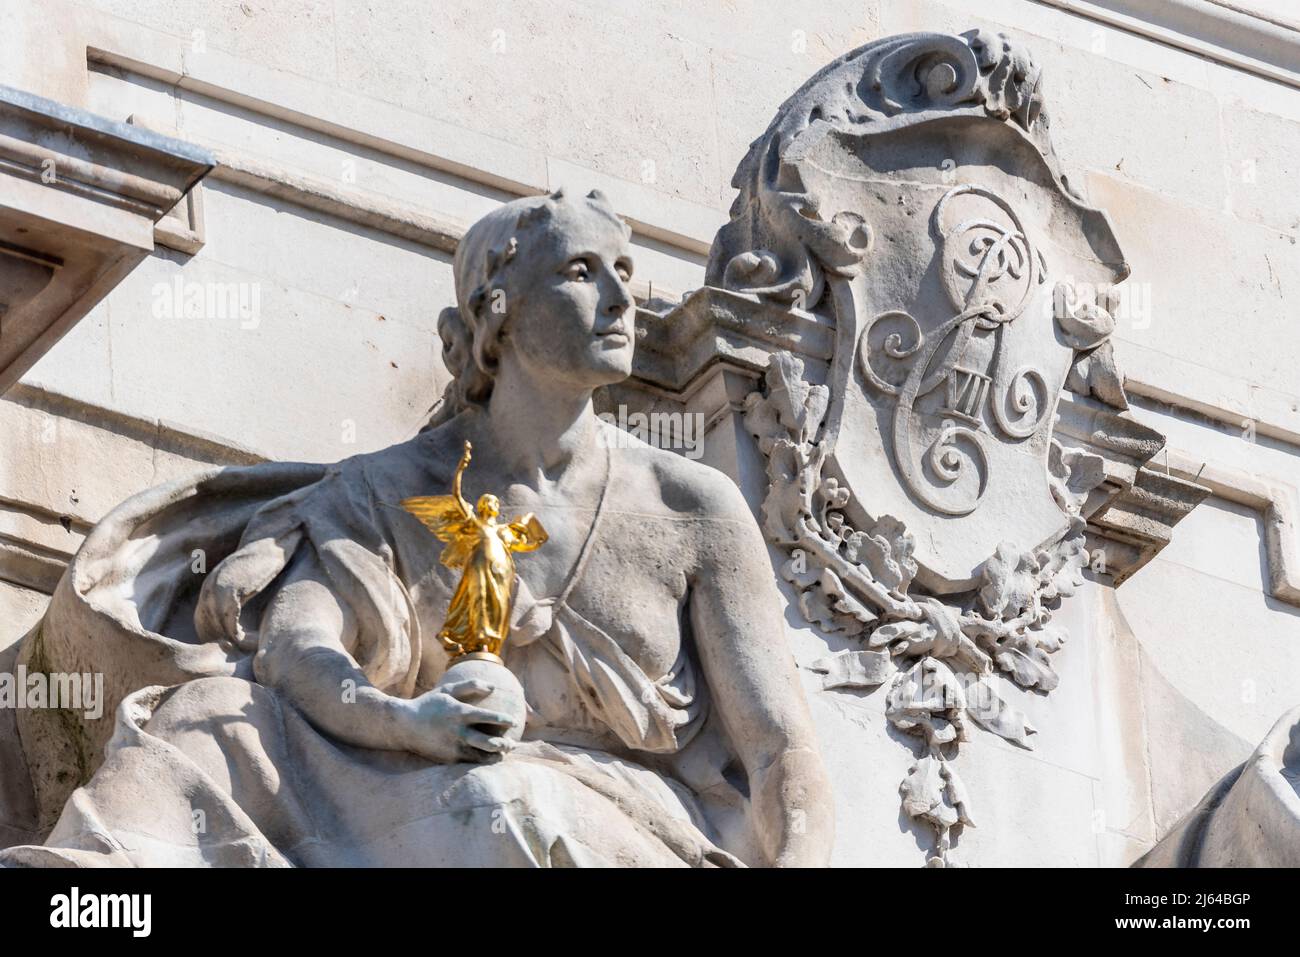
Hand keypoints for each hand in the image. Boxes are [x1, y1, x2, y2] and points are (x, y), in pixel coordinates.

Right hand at [397, 678, 516, 763]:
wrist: (404, 726)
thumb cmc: (428, 704)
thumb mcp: (448, 690)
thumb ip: (471, 685)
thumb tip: (493, 686)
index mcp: (459, 713)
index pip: (487, 717)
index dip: (503, 720)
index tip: (514, 721)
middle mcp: (457, 732)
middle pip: (488, 742)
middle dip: (504, 744)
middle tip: (512, 744)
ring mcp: (452, 747)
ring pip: (480, 756)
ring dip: (495, 756)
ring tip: (503, 753)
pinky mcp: (447, 759)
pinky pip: (469, 762)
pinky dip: (481, 761)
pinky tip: (488, 758)